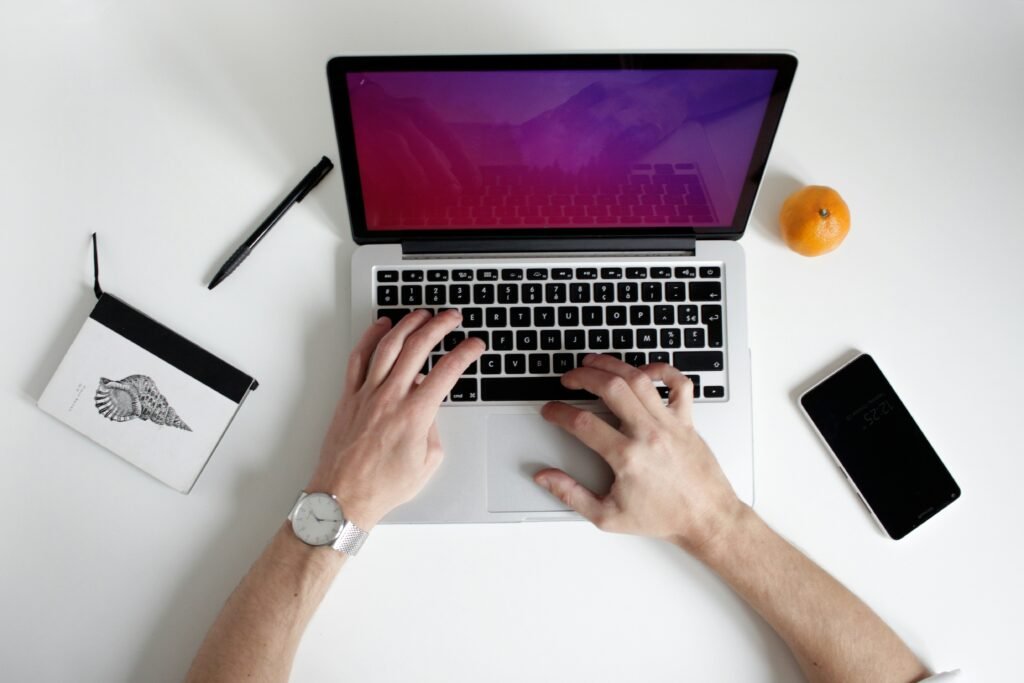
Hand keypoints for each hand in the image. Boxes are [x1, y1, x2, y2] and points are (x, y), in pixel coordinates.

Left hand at [306, 310, 484, 529]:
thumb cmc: (382, 487)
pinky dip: (370, 337)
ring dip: (408, 324)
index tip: (474, 345)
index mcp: (415, 414)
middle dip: (440, 326)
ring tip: (422, 314)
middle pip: (419, 347)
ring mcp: (367, 394)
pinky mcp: (349, 397)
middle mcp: (391, 397)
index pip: (447, 371)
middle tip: (452, 317)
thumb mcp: (427, 463)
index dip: (466, 353)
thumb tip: (430, 409)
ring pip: (388, 346)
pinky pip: (359, 358)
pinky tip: (381, 327)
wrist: (343, 497)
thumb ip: (434, 429)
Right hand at [534, 354, 743, 552]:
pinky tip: (644, 371)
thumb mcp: (607, 516)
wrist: (706, 519)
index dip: (559, 412)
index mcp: (627, 457)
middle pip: (610, 388)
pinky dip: (662, 370)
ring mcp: (669, 424)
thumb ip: (571, 494)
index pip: (582, 423)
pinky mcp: (687, 421)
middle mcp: (648, 434)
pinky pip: (678, 384)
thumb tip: (545, 477)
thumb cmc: (663, 517)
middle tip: (568, 380)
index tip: (551, 411)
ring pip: (638, 379)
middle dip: (582, 377)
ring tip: (594, 363)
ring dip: (612, 366)